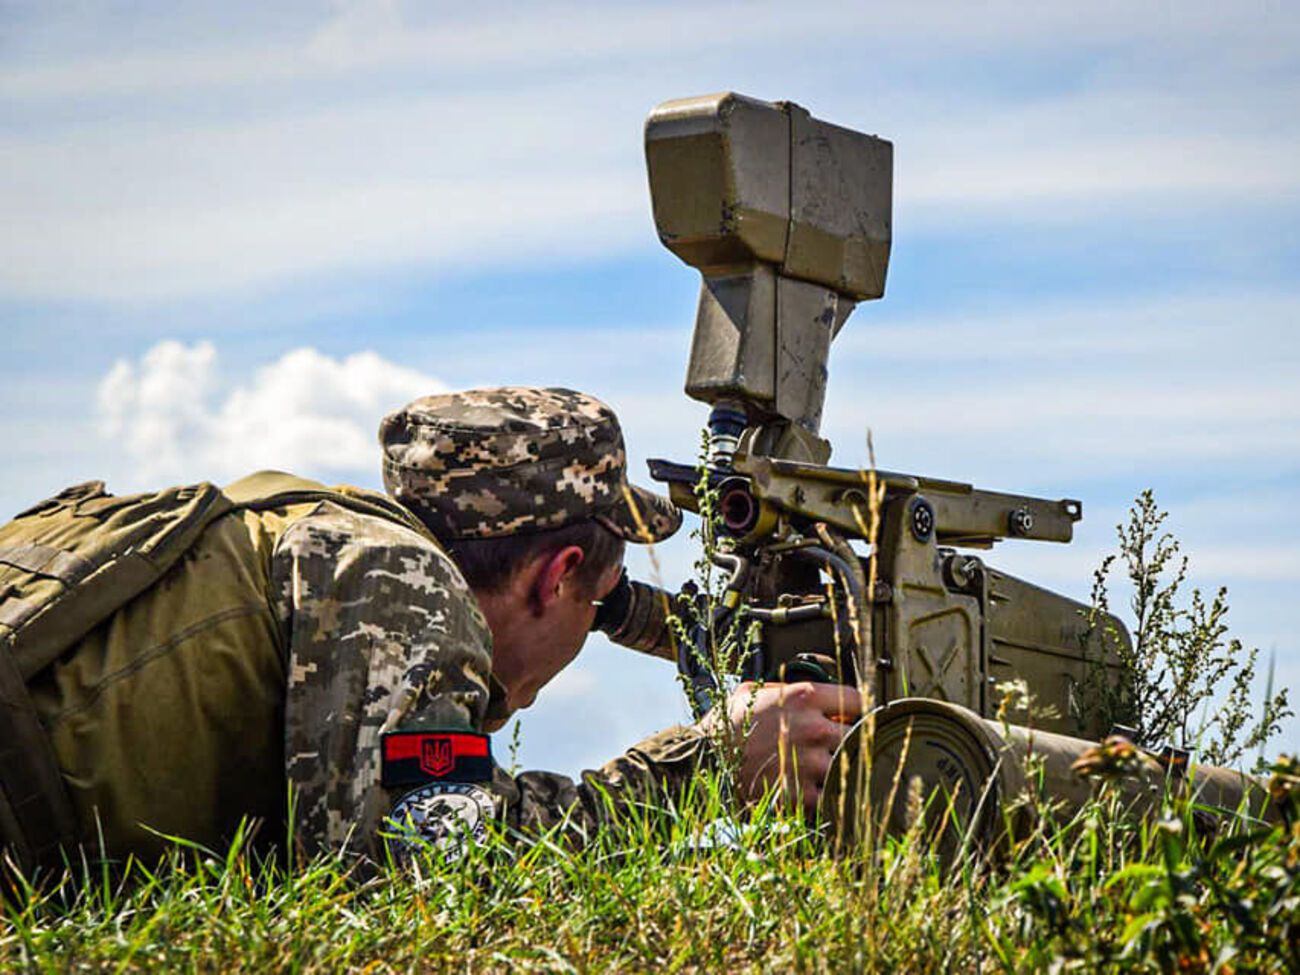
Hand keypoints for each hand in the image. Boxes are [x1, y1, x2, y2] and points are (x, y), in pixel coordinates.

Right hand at [706, 681, 863, 816]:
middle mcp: (812, 729)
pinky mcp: (801, 795)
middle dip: (850, 740)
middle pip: (859, 735)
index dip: (855, 709)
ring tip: (825, 770)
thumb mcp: (752, 692)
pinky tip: (814, 791)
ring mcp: (809, 764)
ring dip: (840, 769)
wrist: (701, 763)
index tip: (849, 717)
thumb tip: (809, 694)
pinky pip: (831, 797)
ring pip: (848, 767)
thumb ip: (786, 690)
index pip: (858, 699)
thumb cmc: (724, 726)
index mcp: (804, 697)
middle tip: (836, 745)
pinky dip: (826, 796)